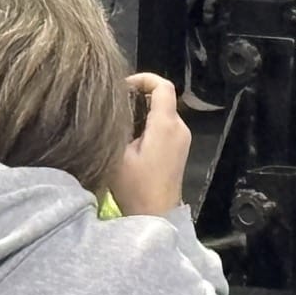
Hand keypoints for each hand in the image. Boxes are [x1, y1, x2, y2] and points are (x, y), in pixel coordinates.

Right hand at [109, 73, 190, 216]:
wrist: (156, 216)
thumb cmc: (136, 187)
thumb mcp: (117, 154)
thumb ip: (118, 126)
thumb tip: (112, 108)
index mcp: (167, 124)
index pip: (163, 86)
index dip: (144, 78)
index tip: (123, 85)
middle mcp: (180, 127)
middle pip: (164, 98)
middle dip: (140, 96)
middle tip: (114, 104)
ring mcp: (183, 139)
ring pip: (164, 113)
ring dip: (143, 111)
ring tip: (118, 121)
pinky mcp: (180, 150)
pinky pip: (166, 126)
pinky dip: (150, 124)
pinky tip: (130, 137)